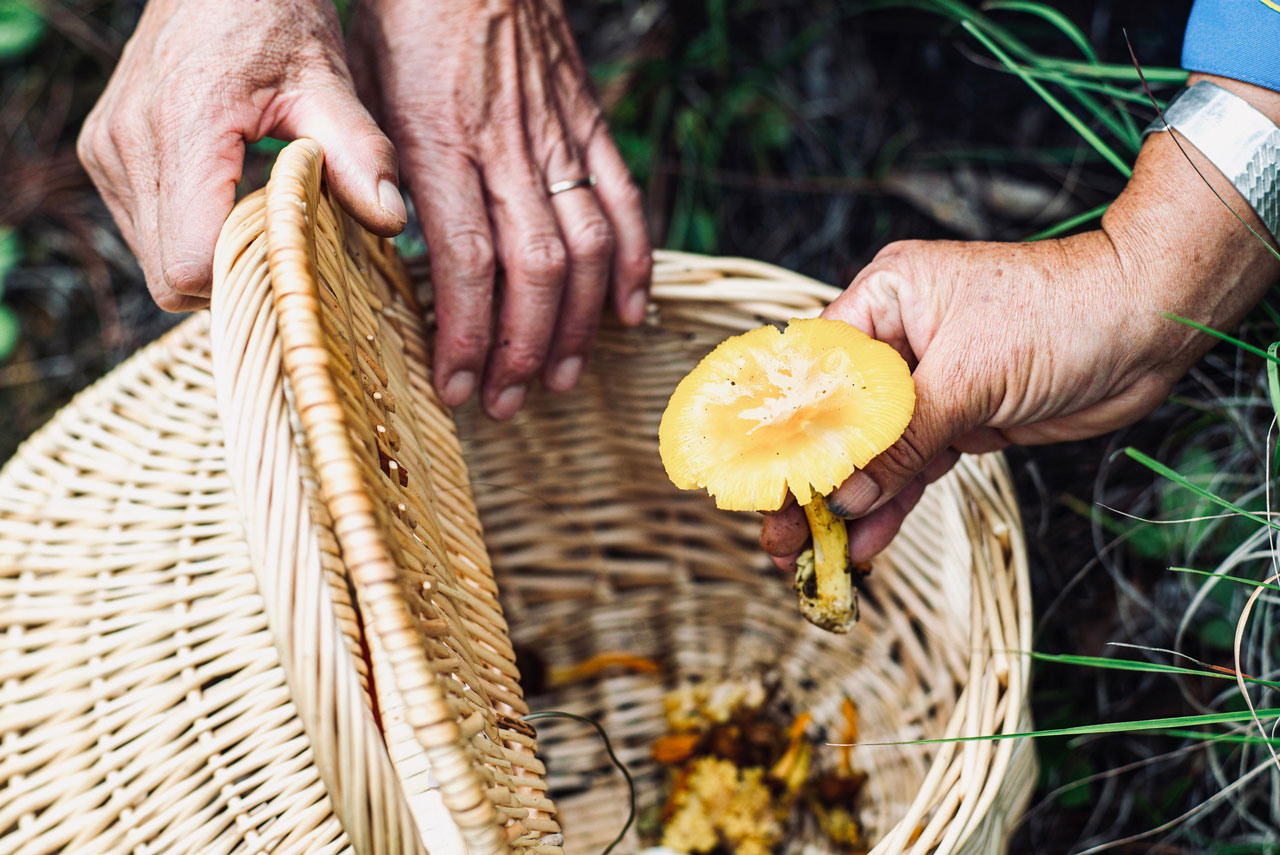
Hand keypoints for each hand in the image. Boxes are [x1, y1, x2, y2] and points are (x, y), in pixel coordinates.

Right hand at [77, 0, 405, 311]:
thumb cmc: (276, 19)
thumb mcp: (328, 83)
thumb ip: (359, 154)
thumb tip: (391, 219)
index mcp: (184, 128)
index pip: (190, 263)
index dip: (245, 278)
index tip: (292, 261)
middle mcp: (130, 143)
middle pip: (171, 277)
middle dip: (232, 275)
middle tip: (284, 243)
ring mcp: (108, 150)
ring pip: (155, 260)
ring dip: (210, 253)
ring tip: (257, 208)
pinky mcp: (104, 151)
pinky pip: (144, 230)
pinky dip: (190, 228)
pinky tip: (228, 192)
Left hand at [349, 0, 651, 419]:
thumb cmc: (401, 24)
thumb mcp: (361, 92)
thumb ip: (371, 173)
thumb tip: (377, 252)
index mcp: (440, 143)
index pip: (466, 261)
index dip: (469, 335)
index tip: (458, 386)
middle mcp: (506, 148)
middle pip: (536, 269)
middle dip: (523, 348)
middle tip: (507, 401)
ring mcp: (557, 137)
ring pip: (587, 247)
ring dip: (577, 324)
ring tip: (558, 377)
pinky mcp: (588, 124)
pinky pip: (624, 201)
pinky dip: (633, 263)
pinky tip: (627, 314)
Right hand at [761, 73, 1279, 568]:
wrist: (1148, 326)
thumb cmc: (1060, 316)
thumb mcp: (969, 376)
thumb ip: (902, 439)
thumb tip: (845, 497)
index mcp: (884, 300)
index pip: (813, 368)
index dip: (781, 427)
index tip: (757, 482)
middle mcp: (897, 339)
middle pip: (834, 416)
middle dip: (807, 479)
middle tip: (776, 535)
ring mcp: (928, 383)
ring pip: (872, 451)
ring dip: (846, 504)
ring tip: (812, 554)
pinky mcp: (959, 419)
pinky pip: (911, 468)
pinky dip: (890, 506)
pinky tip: (864, 544)